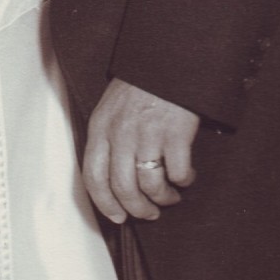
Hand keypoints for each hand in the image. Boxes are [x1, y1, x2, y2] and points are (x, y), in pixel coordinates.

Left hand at [82, 78, 199, 223]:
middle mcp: (121, 133)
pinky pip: (178, 172)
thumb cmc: (138, 88)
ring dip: (163, 198)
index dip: (105, 204)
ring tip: (170, 196)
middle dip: (139, 209)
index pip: (94, 177)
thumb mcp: (109, 110)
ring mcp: (148, 133)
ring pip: (151, 185)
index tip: (118, 217)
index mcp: (101, 128)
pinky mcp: (175, 133)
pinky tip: (186, 176)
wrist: (165, 61)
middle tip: (150, 213)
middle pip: (124, 188)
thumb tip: (112, 183)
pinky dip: (184, 181)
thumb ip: (107, 141)